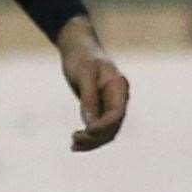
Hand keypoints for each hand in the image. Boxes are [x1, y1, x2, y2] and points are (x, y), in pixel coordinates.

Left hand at [57, 17, 128, 151]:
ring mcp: (111, 104)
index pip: (117, 114)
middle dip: (96, 137)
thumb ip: (89, 98)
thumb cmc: (81, 57)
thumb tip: (90, 125)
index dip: (104, 126)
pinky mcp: (101, 108)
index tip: (87, 131)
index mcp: (119, 86)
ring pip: (107, 131)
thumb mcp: (84, 74)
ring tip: (73, 145)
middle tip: (74, 139)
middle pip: (113, 126)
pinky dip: (89, 136)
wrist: (78, 47)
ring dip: (92, 141)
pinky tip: (75, 142)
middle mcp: (118, 98)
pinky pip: (99, 127)